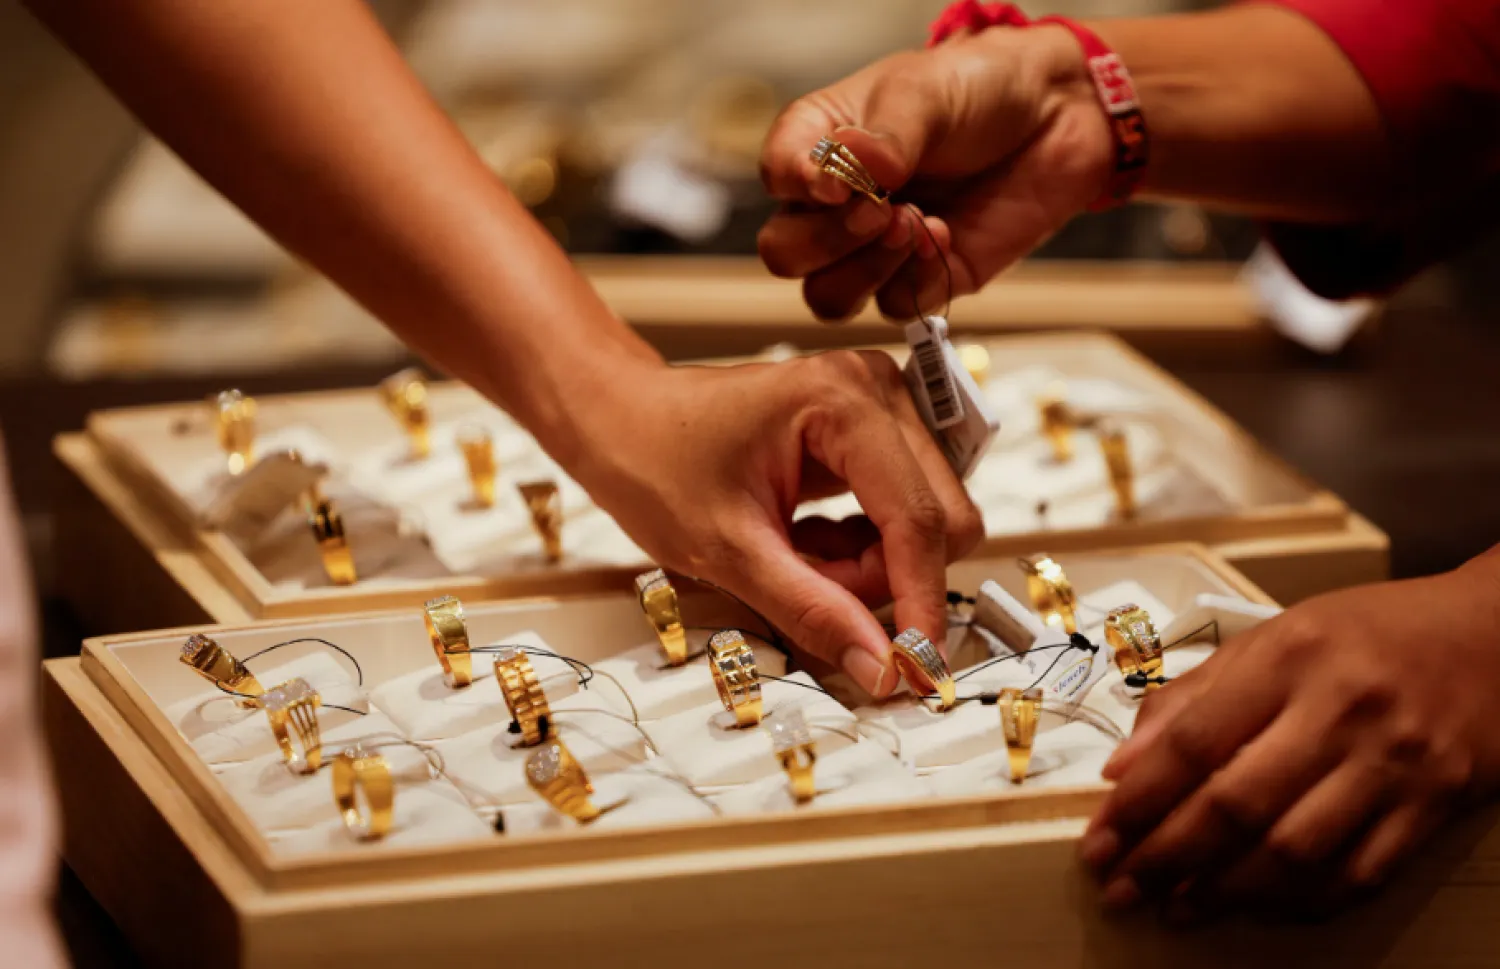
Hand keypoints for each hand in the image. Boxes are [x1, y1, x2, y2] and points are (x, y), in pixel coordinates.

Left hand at [568, 351, 982, 694]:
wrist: (620, 419)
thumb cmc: (654, 461)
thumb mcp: (728, 551)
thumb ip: (812, 610)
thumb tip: (883, 668)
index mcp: (844, 401)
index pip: (918, 519)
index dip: (921, 602)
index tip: (916, 669)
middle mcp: (877, 391)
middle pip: (939, 519)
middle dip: (883, 578)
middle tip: (811, 588)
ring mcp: (881, 408)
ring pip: (926, 523)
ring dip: (870, 567)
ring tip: (795, 559)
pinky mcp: (874, 432)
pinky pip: (902, 514)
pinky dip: (862, 550)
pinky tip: (804, 541)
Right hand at [757, 25, 1110, 319]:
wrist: (1058, 117)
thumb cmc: (979, 89)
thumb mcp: (925, 93)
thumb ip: (886, 136)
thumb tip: (855, 170)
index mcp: (819, 145)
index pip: (776, 177)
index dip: (796, 187)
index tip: (835, 182)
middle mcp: (836, 204)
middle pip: (787, 253)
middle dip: (828, 240)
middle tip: (882, 209)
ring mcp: (874, 249)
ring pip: (828, 297)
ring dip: (866, 270)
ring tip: (916, 224)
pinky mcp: (921, 280)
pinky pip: (894, 306)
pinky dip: (917, 279)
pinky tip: (947, 235)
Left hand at [1079, 559, 1499, 919]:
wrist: (1494, 635)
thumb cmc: (1366, 635)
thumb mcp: (1274, 638)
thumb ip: (1194, 697)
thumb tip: (1122, 766)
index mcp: (1288, 656)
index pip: (1194, 740)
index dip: (1139, 799)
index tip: (1100, 836)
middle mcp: (1341, 709)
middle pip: (1237, 803)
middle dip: (1166, 856)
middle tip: (1122, 887)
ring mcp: (1394, 762)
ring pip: (1295, 850)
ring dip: (1225, 891)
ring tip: (1176, 907)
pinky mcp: (1436, 804)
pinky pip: (1359, 872)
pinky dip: (1300, 901)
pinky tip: (1255, 907)